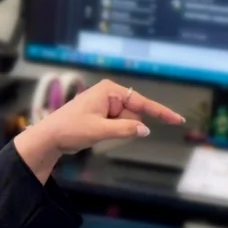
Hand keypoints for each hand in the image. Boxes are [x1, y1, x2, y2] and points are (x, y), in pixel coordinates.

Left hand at [14, 79, 184, 182]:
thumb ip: (124, 129)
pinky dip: (111, 132)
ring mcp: (106, 105)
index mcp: (110, 91)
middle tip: (100, 129)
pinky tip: (94, 132)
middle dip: (125, 126)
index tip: (177, 119)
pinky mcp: (102, 115)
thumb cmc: (71, 129)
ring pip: (126, 123)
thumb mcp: (99, 130)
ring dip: (116, 131)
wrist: (49, 137)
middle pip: (133, 115)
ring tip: (93, 131)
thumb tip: (145, 129)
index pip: (142, 102)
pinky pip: (117, 126)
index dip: (160, 112)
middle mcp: (110, 94)